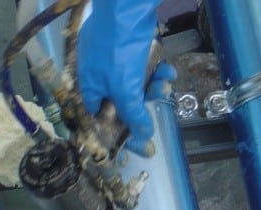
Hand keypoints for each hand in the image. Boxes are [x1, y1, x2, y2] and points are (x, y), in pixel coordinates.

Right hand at [77, 0, 174, 156]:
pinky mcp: (130, 49)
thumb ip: (133, 115)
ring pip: (137, 84)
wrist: (125, 6)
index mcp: (90, 88)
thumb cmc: (118, 51)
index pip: (103, 120)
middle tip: (161, 102)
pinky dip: (158, 70)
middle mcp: (100, 76)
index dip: (122, 133)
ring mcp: (115, 61)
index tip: (142, 145)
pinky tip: (169, 69)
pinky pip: (145, 67)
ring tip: (167, 82)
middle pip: (124, 102)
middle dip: (145, 103)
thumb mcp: (125, 89)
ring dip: (155, 87)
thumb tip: (142, 137)